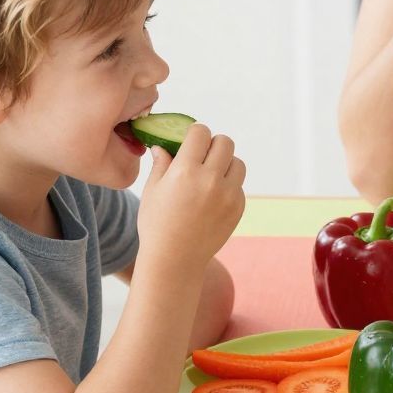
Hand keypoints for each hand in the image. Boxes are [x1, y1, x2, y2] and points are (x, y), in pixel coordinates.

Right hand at [136, 125, 245, 276]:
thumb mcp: (152, 190)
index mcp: (185, 171)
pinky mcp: (238, 208)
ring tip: (211, 175)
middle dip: (213, 144)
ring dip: (226, 163)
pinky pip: (239, 185)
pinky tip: (213, 197)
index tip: (190, 141)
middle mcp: (210, 180)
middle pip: (225, 142)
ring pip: (237, 163)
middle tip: (203, 156)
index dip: (195, 133)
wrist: (175, 259)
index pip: (201, 132)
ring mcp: (228, 195)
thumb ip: (161, 163)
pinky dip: (229, 185)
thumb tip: (162, 145)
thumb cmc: (157, 224)